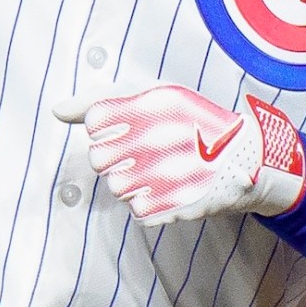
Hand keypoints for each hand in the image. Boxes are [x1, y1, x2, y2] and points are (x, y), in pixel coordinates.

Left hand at [52, 81, 305, 223]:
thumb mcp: (154, 95)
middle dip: (112, 159)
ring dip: (128, 182)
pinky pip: (137, 210)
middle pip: (98, 159)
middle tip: (139, 154)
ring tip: (155, 171)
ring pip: (115, 187)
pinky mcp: (180, 204)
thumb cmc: (192, 122)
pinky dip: (147, 203)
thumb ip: (103, 99)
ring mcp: (172, 173)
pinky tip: (165, 189)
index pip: (96, 121)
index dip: (104, 128)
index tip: (125, 129)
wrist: (247, 157)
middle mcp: (164, 136)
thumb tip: (58, 110)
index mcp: (157, 103)